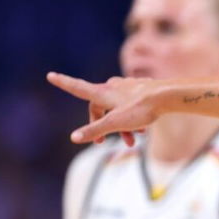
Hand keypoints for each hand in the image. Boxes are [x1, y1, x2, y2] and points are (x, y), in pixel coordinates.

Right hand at [47, 72, 161, 145]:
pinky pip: (131, 106)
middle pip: (99, 107)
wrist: (168, 97)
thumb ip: (94, 130)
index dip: (63, 83)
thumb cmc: (141, 109)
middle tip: (101, 143)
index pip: (77, 87)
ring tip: (132, 141)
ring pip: (117, 109)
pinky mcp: (141, 90)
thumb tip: (74, 138)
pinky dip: (132, 119)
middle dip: (100, 125)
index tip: (50, 75)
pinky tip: (143, 130)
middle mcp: (113, 86)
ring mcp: (127, 87)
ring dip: (121, 126)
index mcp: (102, 92)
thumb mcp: (115, 123)